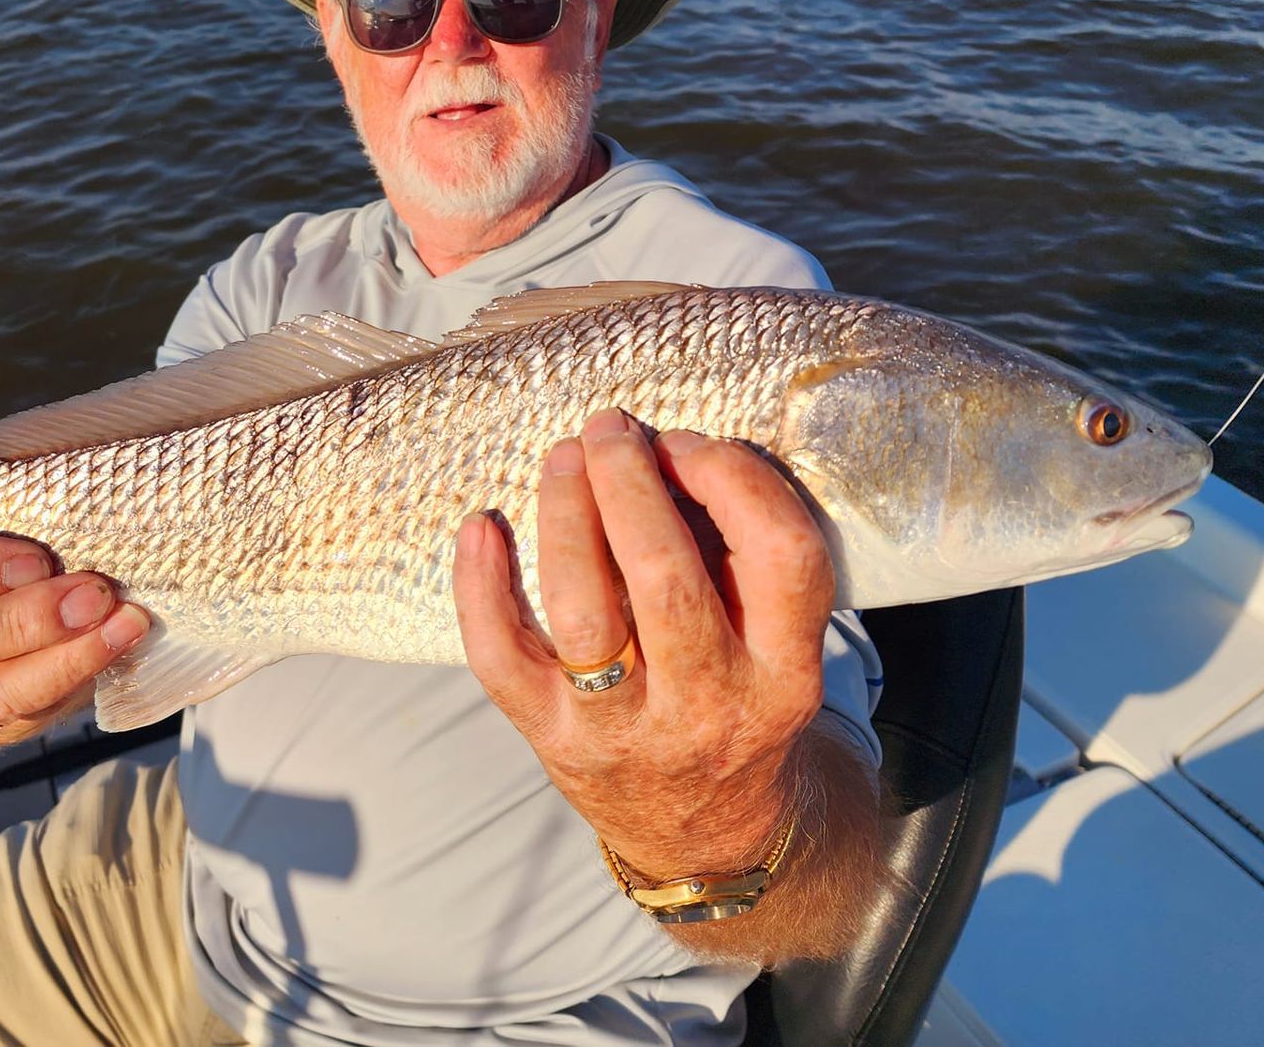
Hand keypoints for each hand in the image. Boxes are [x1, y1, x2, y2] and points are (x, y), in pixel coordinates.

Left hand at [453, 410, 833, 880]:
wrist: (706, 836)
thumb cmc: (737, 705)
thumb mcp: (777, 650)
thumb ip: (742, 562)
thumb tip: (669, 453)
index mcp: (784, 674)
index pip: (781, 557)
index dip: (734, 480)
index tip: (690, 443)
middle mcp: (710, 706)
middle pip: (665, 576)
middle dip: (630, 482)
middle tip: (608, 428)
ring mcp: (624, 731)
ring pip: (584, 612)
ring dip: (566, 519)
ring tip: (562, 458)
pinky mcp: (552, 741)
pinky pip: (502, 660)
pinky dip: (479, 588)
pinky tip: (480, 527)